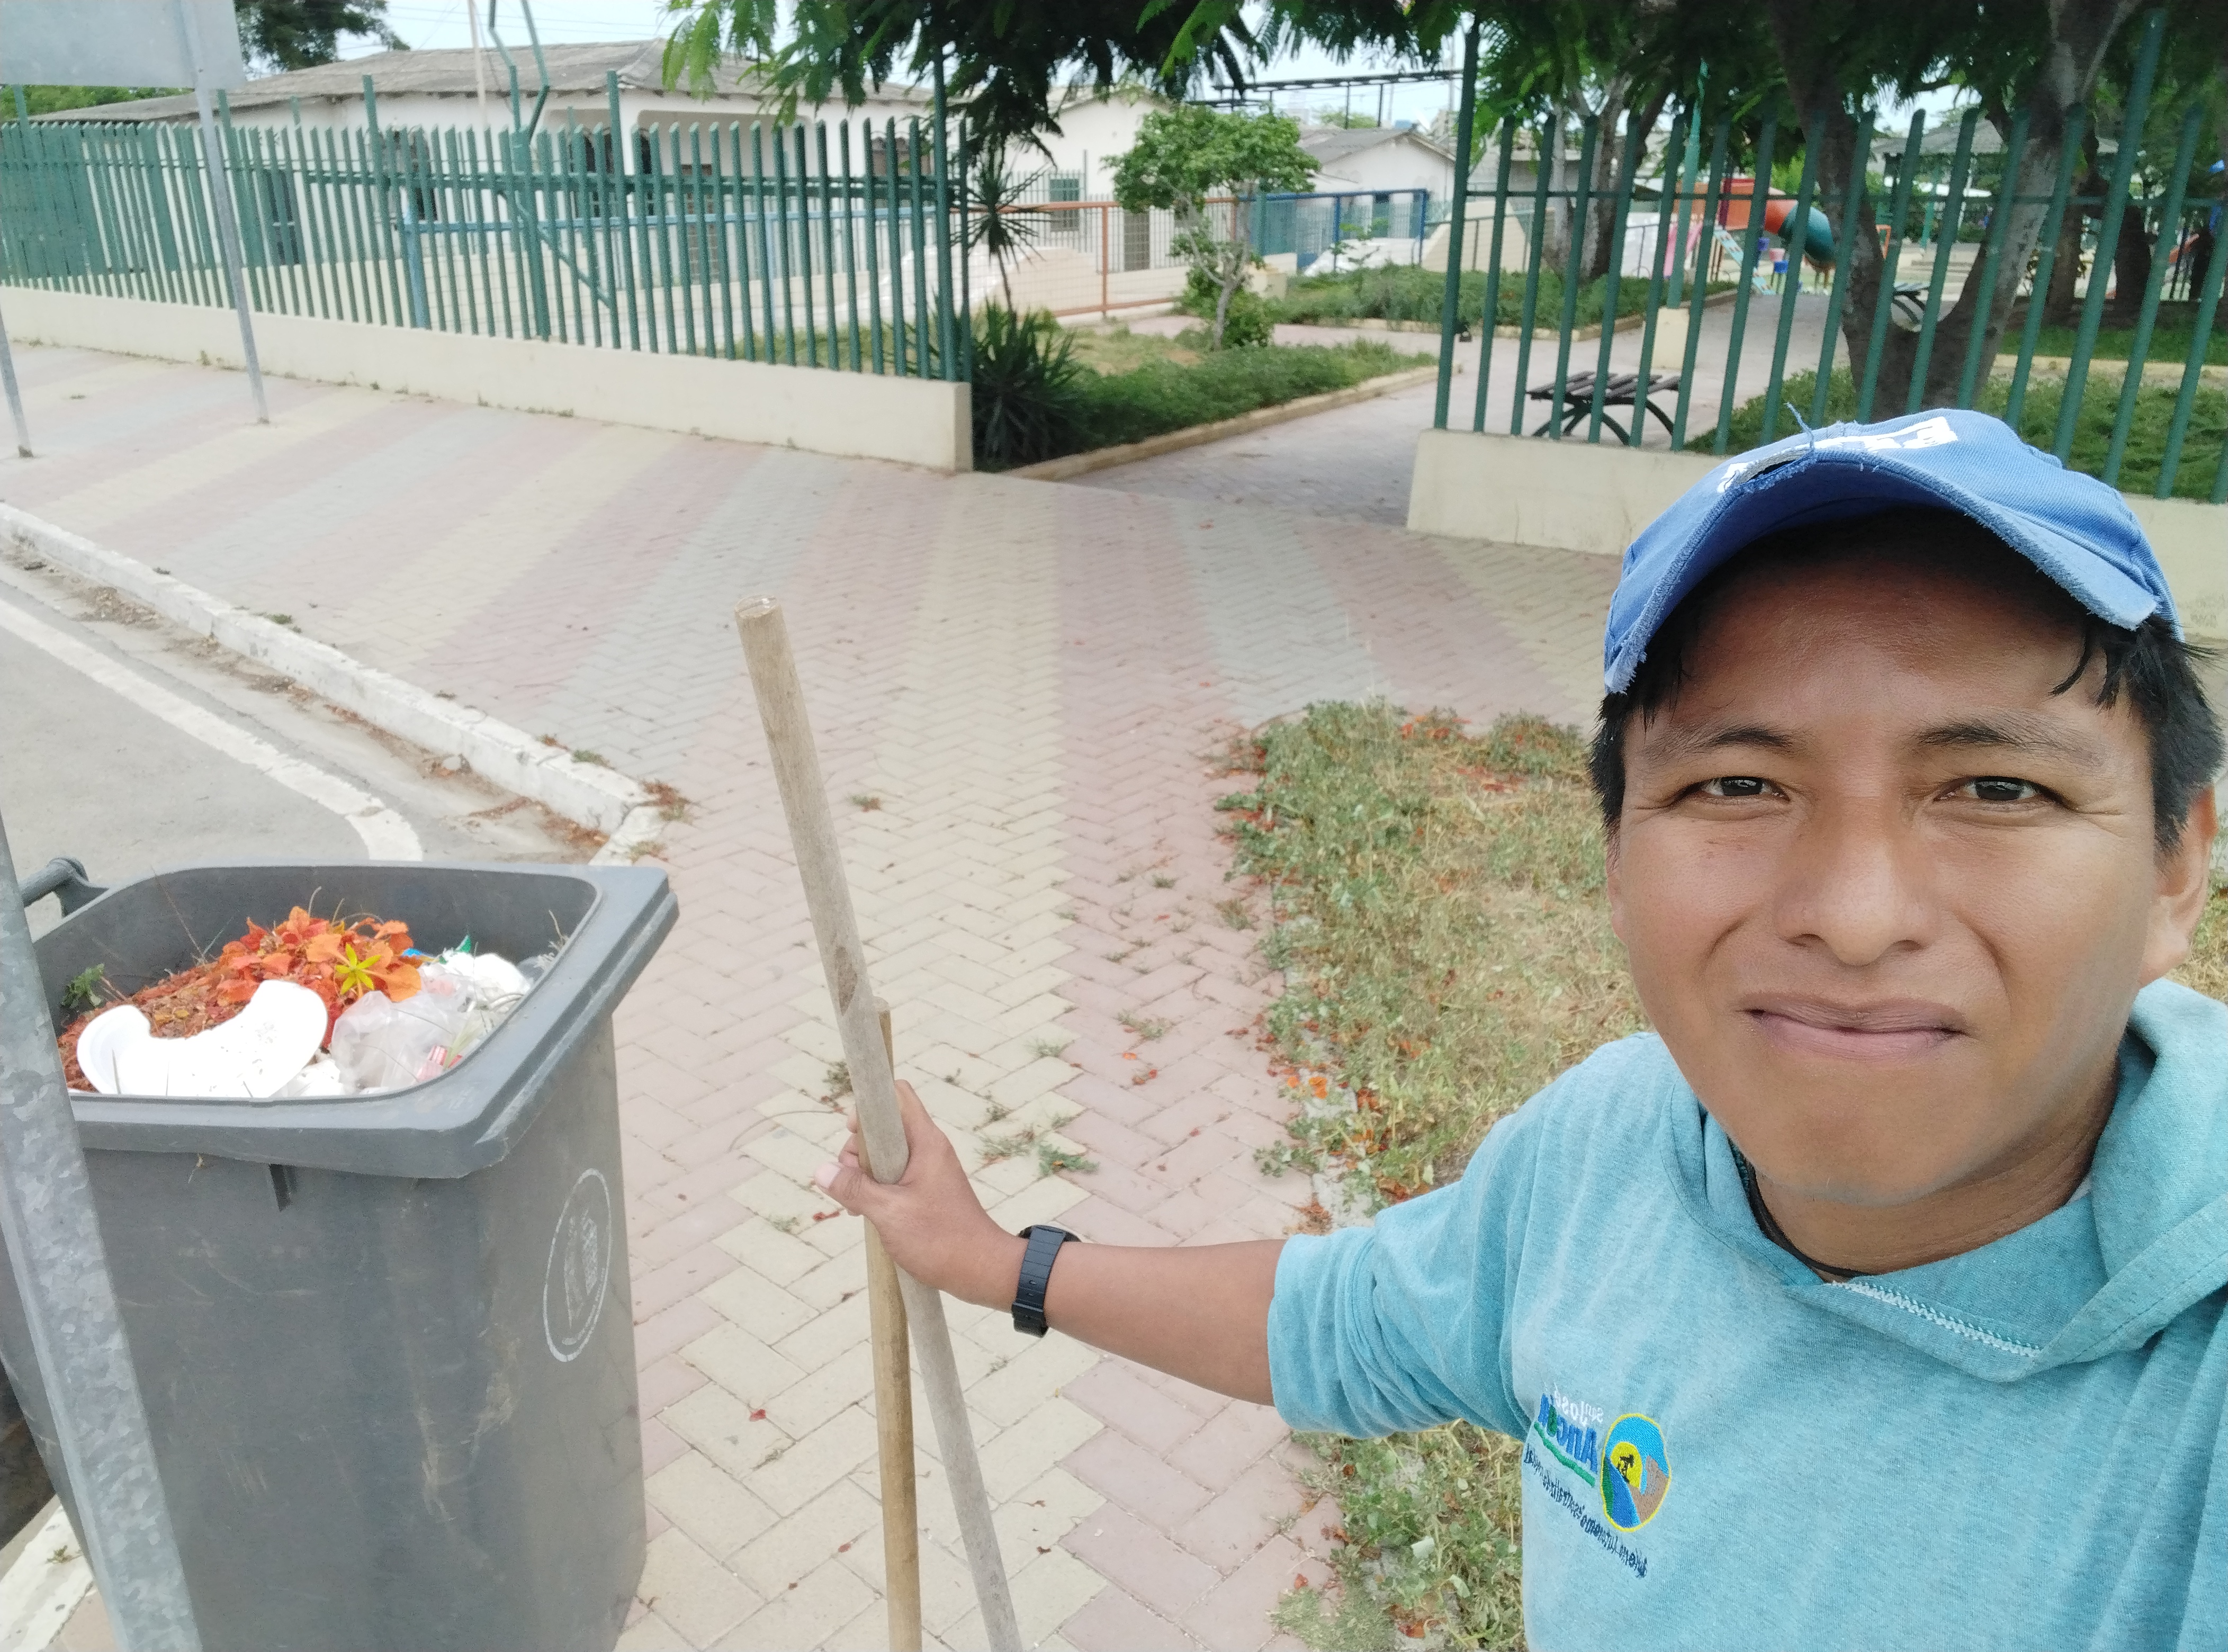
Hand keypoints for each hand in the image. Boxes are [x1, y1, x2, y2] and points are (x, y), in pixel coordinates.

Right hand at [815, 1080, 1025, 1310]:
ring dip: (863, 1177)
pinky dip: (876, 1189)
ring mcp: (927, 1169)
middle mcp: (927, 1148)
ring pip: (883, 1155)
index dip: (869, 1105)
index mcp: (925, 1141)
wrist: (981, 1270)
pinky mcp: (925, 1189)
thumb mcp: (888, 1213)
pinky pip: (892, 1176)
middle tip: (853, 1187)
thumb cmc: (940, 1240)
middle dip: (857, 1152)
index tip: (852, 1133)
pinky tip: (868, 1213)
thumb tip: (821, 1171)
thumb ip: (854, 1188)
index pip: (897, 1095)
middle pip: (881, 1128)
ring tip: (858, 1208)